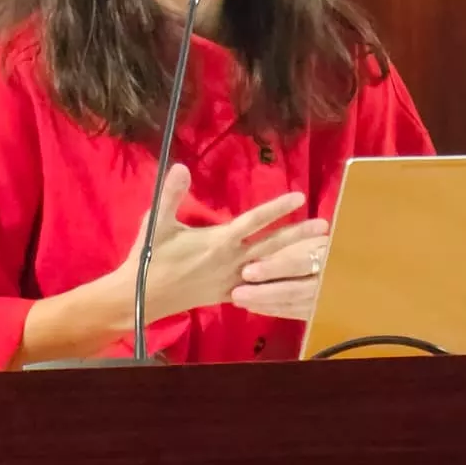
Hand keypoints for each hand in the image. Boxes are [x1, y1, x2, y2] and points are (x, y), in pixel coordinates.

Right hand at [119, 164, 322, 324]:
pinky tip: (292, 285)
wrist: (140, 297)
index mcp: (218, 242)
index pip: (254, 221)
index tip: (299, 197)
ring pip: (270, 269)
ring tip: (318, 254)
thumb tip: (181, 167)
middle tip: (324, 227)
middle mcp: (231, 262)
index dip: (277, 209)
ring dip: (294, 260)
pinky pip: (259, 291)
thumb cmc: (149, 257)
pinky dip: (276, 286)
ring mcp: (232, 281)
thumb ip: (171, 194)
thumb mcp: (156, 221)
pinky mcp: (228, 295)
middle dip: (299, 236)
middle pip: (272, 246)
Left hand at [230, 233, 329, 320]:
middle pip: (294, 290)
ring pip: (293, 305)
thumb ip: (289, 247)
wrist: (356, 273)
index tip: (247, 271)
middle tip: (237, 294)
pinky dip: (274, 310)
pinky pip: (295, 313)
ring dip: (264, 303)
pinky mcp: (322, 312)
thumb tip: (258, 254)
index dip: (273, 268)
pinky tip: (253, 308)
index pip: (298, 263)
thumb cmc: (328, 245)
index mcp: (328, 256)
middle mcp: (330, 280)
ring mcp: (328, 300)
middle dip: (263, 293)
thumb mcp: (313, 240)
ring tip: (239, 301)